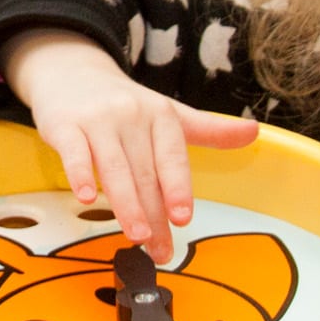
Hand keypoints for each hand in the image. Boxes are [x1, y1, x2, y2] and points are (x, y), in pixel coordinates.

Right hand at [0, 29, 256, 262]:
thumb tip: (254, 132)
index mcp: (161, 115)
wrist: (72, 71)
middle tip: (161, 249)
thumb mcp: (169, 113)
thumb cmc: (124, 102)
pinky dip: (80, 175)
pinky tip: (86, 197)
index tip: (183, 218)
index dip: (178, 187)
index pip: (172, 156)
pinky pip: (74, 153)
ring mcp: (97, 121)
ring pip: (114, 167)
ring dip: (126, 204)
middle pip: (145, 171)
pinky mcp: (65, 126)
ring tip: (136, 235)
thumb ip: (209, 130)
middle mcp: (131, 116)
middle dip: (154, 214)